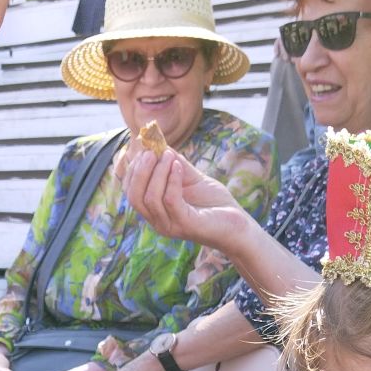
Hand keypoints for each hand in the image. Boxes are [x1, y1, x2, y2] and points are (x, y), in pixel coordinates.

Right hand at [117, 142, 250, 253]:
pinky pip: (170, 200)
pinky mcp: (185, 225)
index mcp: (155, 212)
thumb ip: (175, 164)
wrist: (238, 225)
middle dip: (140, 171)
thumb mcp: (192, 179)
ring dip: (158, 172)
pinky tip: (178, 166)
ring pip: (150, 198)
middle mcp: (158, 222)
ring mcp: (170, 226)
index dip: (134, 170)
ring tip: (170, 155)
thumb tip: (160, 144)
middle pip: (134, 197)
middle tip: (152, 151)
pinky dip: (172, 180)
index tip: (145, 150)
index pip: (131, 192)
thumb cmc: (215, 204)